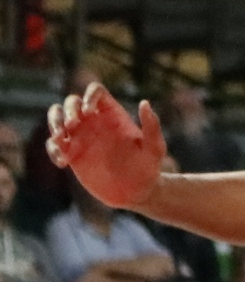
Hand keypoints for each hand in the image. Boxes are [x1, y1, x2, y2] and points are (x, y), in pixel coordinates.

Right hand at [48, 84, 163, 209]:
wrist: (136, 190)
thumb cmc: (149, 166)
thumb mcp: (154, 147)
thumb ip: (151, 125)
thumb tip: (144, 103)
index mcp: (114, 114)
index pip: (96, 91)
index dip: (89, 96)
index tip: (89, 112)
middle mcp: (95, 122)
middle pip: (72, 101)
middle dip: (68, 110)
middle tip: (72, 125)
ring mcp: (81, 137)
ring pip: (57, 117)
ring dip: (53, 123)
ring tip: (61, 139)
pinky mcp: (72, 154)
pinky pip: (54, 144)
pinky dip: (53, 150)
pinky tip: (64, 162)